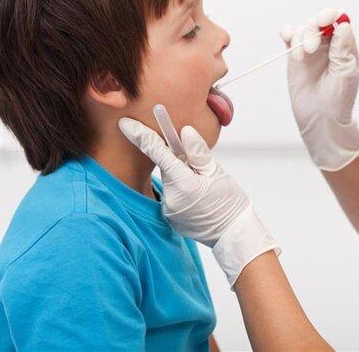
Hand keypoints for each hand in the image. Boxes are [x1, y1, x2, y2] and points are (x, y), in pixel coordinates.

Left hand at [118, 117, 279, 286]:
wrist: (233, 235)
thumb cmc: (230, 202)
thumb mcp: (217, 172)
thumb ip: (198, 151)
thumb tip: (184, 131)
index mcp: (183, 184)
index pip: (157, 152)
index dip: (140, 135)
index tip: (125, 122)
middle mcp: (170, 198)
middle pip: (167, 167)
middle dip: (180, 161)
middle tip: (201, 169)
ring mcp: (168, 211)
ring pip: (171, 181)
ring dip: (183, 177)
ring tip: (205, 189)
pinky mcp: (170, 218)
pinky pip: (173, 196)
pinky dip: (183, 191)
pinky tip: (200, 199)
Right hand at [280, 8, 358, 170]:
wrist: (321, 118)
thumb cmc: (339, 99)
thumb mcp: (346, 73)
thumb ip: (342, 49)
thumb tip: (343, 24)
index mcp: (345, 46)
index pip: (339, 21)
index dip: (331, 15)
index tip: (325, 20)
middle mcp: (328, 44)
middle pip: (318, 21)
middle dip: (313, 29)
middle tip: (311, 49)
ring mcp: (311, 50)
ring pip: (303, 28)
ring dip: (300, 37)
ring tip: (301, 57)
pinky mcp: (295, 57)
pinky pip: (289, 37)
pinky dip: (287, 33)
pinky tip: (287, 37)